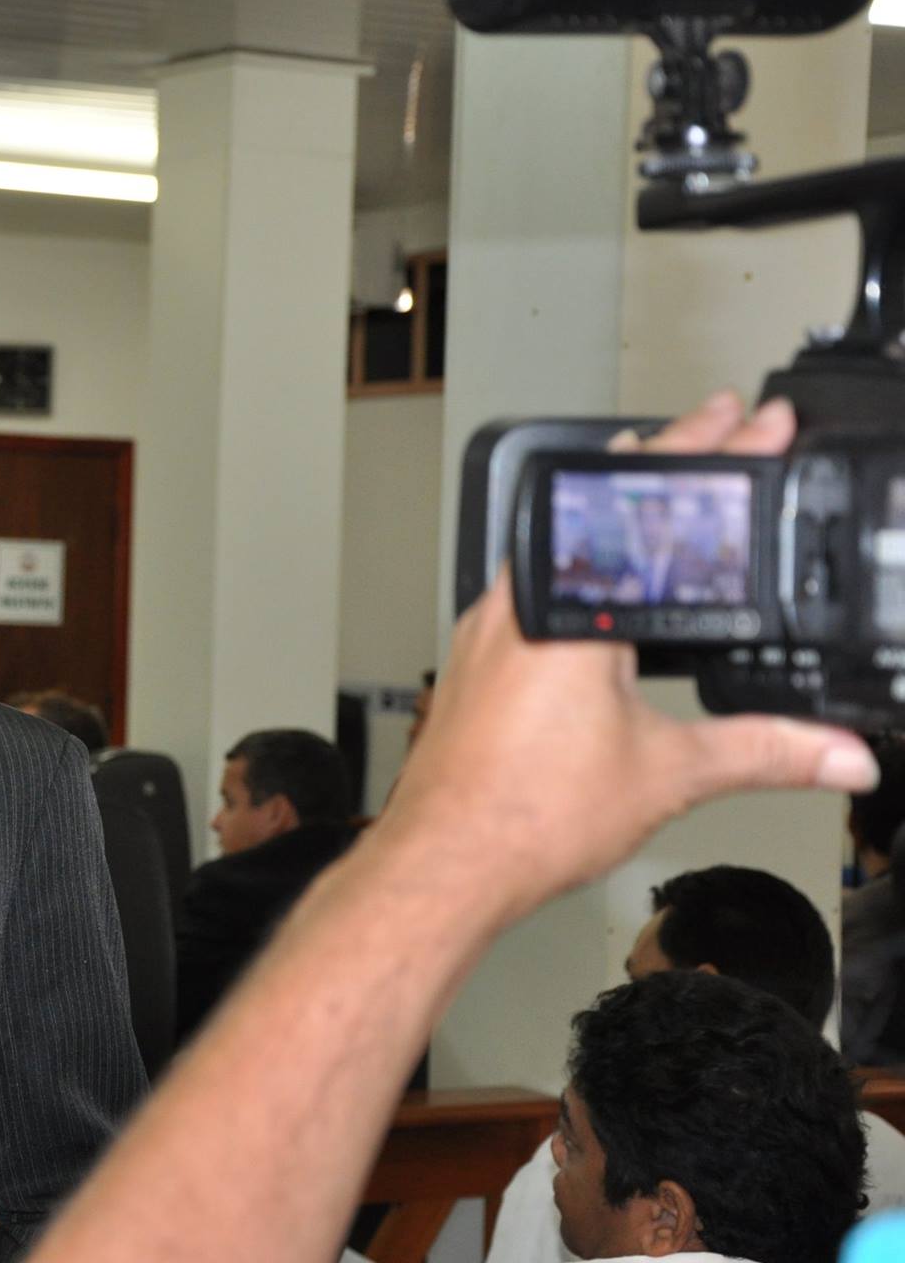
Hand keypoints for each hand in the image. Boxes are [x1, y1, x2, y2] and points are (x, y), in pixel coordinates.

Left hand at [387, 391, 878, 923]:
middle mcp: (520, 600)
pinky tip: (600, 575)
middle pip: (601, 500)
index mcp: (571, 605)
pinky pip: (534, 580)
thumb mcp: (669, 774)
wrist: (443, 861)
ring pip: (559, 535)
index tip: (757, 423)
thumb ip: (765, 751)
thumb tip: (840, 750)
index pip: (654, 497)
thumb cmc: (521, 815)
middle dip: (670, 460)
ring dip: (619, 506)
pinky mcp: (478, 655)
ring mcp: (490, 624)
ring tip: (668, 482)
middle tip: (720, 429)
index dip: (714, 453)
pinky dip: (580, 558)